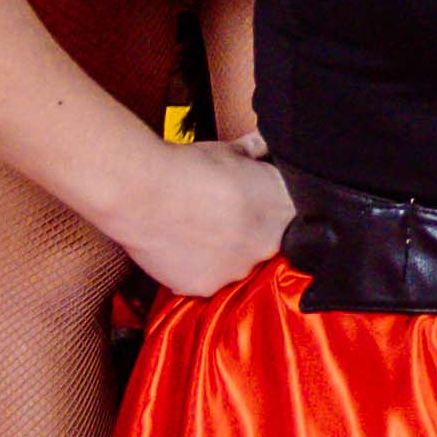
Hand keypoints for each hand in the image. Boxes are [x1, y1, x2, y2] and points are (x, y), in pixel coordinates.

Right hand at [112, 135, 293, 296]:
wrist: (144, 191)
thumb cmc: (189, 167)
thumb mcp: (234, 151)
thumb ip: (256, 154)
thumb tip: (263, 148)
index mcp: (284, 209)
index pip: (293, 215)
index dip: (272, 207)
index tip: (252, 203)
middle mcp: (269, 245)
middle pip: (266, 243)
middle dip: (249, 231)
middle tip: (221, 217)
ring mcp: (239, 270)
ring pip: (237, 265)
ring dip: (224, 252)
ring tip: (196, 231)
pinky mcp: (207, 288)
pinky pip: (207, 280)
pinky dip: (197, 266)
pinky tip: (182, 247)